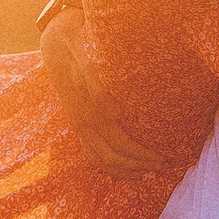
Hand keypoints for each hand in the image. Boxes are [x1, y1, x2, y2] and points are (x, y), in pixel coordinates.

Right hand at [37, 0, 160, 179]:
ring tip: (145, 173)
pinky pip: (91, 154)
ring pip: (99, 160)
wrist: (56, 44)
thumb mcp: (87, 61)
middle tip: (162, 166)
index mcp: (89, 113)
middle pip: (112, 157)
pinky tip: (123, 168)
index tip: (161, 157)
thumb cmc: (80, 50)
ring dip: (123, 170)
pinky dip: (108, 166)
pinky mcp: (77, 125)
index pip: (119, 144)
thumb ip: (98, 86)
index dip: (141, 154)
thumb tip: (115, 113)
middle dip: (138, 165)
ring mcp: (78, 126)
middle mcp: (82, 124)